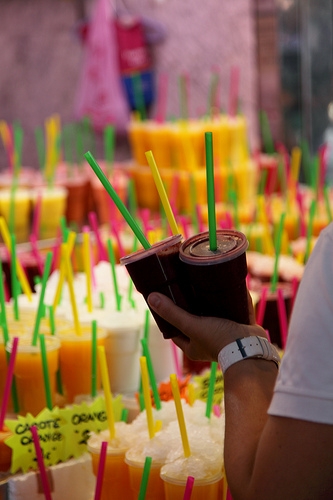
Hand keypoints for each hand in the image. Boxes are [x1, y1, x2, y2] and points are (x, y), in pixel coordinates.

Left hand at [148, 290, 267, 361]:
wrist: (252, 350)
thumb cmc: (219, 341)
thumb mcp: (192, 325)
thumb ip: (173, 313)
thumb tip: (151, 298)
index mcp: (193, 346)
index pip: (175, 330)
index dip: (168, 317)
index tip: (165, 300)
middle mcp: (208, 342)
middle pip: (196, 321)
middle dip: (193, 306)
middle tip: (187, 286)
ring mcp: (225, 335)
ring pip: (217, 315)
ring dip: (213, 302)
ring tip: (207, 283)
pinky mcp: (241, 328)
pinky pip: (237, 310)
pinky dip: (235, 300)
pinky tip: (232, 286)